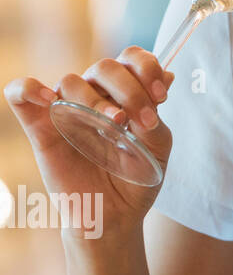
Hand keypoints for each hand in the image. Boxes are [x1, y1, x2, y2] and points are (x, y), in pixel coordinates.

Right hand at [4, 46, 176, 232]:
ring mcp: (67, 111)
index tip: (162, 95)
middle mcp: (95, 96)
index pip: (132, 59)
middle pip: (105, 67)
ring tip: (115, 124)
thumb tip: (169, 75)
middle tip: (142, 119)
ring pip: (72, 81)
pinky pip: (21, 95)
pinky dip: (29, 88)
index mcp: (125, 94)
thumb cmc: (136, 178)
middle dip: (129, 88)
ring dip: (95, 99)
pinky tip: (49, 98)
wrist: (114, 215)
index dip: (147, 68)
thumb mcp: (156, 148)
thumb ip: (156, 115)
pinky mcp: (41, 129)